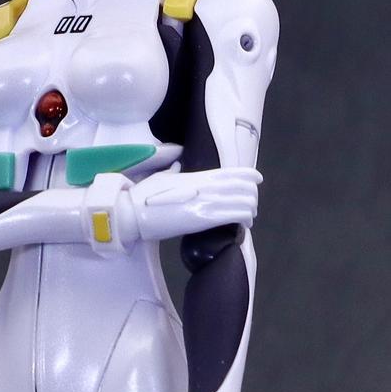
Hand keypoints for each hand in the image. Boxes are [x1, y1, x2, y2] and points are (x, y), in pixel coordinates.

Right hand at [80, 168, 259, 254]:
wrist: (132, 213)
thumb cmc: (142, 197)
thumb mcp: (160, 178)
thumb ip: (173, 170)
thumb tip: (176, 164)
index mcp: (197, 176)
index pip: (231, 172)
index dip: (249, 175)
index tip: (258, 179)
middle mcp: (206, 186)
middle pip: (244, 186)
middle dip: (251, 196)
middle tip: (249, 207)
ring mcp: (206, 201)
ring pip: (246, 200)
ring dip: (250, 210)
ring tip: (247, 219)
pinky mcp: (203, 218)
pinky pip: (237, 215)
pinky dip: (245, 220)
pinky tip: (243, 227)